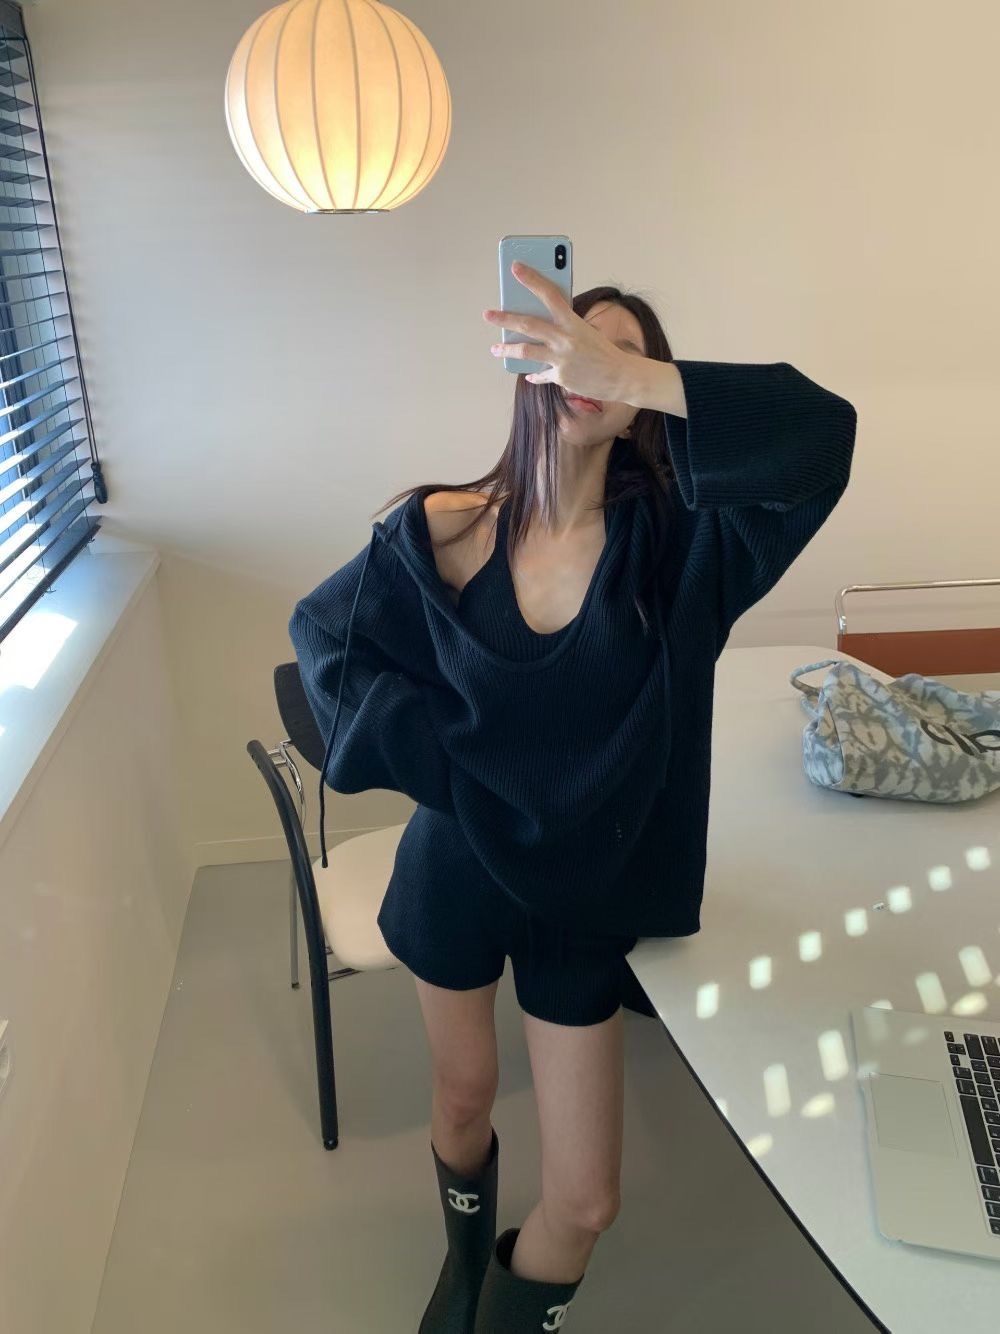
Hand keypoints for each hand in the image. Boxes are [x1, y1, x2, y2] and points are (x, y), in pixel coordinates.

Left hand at [483, 262, 631, 401]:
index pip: (549, 294)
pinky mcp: (561, 377)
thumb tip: (537, 325)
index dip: (531, 279)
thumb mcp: (585, 331)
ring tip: (494, 348)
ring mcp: (561, 359)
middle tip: (487, 314)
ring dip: (506, 350)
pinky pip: (540, 374)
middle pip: (528, 324)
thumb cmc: (603, 351)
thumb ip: (564, 325)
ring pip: (526, 351)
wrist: (621, 376)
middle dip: (504, 319)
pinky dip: (534, 374)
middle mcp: (565, 338)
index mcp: (573, 321)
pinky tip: (528, 374)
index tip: (515, 267)